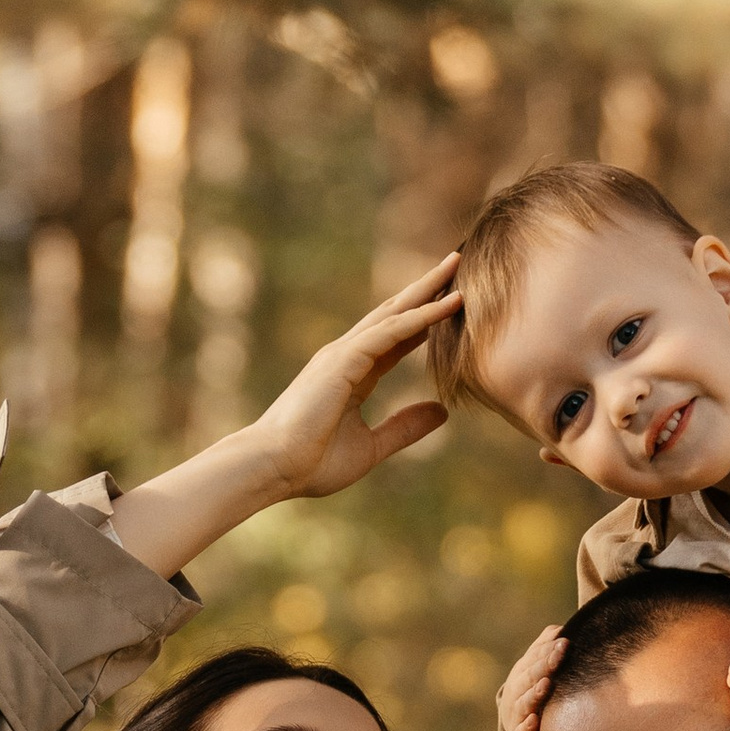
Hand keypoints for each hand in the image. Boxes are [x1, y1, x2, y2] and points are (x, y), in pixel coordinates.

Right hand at [113, 261, 458, 578]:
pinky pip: (390, 331)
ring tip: (456, 264)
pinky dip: (421, 316)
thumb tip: (442, 411)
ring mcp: (343, 354)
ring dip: (427, 289)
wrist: (273, 468)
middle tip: (456, 262)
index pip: (396, 338)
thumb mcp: (371, 447)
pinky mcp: (343, 360)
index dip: (425, 320)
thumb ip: (405, 427)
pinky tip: (448, 303)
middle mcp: (346, 356)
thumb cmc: (310, 463)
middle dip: (426, 289)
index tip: (454, 302)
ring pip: (393, 313)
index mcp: (352, 375)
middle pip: (395, 314)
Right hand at [497, 623, 565, 730]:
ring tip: (547, 685)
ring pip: (524, 703)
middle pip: (529, 677)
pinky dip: (527, 727)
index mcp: (523, 672)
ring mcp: (517, 714)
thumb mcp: (535, 667)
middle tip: (560, 656)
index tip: (565, 642)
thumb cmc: (532, 689)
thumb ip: (545, 647)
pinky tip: (535, 721)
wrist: (515, 723)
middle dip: (544, 666)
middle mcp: (517, 692)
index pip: (534, 658)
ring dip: (534, 694)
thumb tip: (559, 630)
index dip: (548, 650)